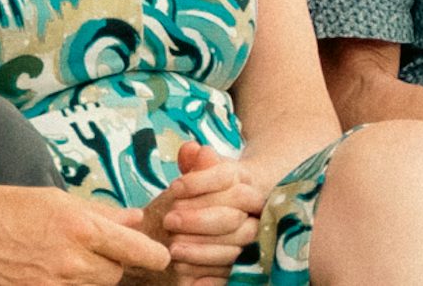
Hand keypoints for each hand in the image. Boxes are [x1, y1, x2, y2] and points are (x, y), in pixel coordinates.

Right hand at [0, 184, 172, 285]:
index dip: (154, 254)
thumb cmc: (2, 208)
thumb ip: (99, 212)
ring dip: (89, 275)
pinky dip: (68, 285)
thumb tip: (134, 219)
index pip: (140, 251)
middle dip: (110, 261)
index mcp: (81, 228)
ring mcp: (58, 285)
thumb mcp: (52, 198)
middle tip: (88, 248)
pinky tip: (49, 271)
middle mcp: (75, 260)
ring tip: (62, 259)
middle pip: (117, 272)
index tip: (157, 254)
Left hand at [134, 143, 262, 285]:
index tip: (173, 188)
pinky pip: (234, 271)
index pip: (227, 178)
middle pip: (233, 216)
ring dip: (202, 249)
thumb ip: (194, 165)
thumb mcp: (196, 176)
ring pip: (235, 246)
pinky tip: (188, 273)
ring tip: (173, 249)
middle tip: (168, 220)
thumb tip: (192, 149)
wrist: (216, 219)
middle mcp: (254, 210)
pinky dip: (211, 275)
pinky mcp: (248, 264)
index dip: (199, 183)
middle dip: (198, 219)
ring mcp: (254, 238)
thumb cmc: (201, 194)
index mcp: (242, 181)